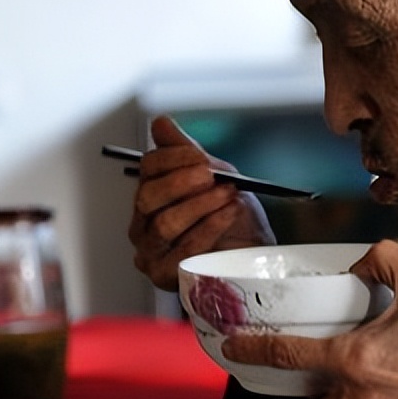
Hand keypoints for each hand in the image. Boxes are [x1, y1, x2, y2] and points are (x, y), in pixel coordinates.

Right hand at [126, 116, 274, 291]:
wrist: (255, 255)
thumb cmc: (234, 219)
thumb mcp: (216, 177)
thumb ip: (186, 151)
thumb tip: (160, 123)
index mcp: (151, 195)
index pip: (147, 170)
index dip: (173, 159)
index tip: (200, 157)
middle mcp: (143, 224)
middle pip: (148, 196)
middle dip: (181, 182)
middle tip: (210, 175)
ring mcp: (150, 252)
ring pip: (165, 223)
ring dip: (200, 205)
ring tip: (227, 195)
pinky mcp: (165, 275)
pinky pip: (183, 249)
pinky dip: (210, 227)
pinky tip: (228, 213)